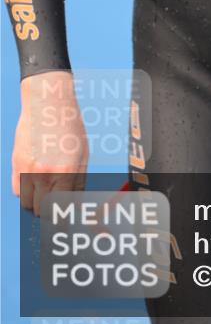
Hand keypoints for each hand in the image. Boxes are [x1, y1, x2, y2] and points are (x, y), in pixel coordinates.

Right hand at [12, 70, 88, 216]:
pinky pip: (17, 191)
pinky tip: (34, 181)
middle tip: (56, 204)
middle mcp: (46, 172)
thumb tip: (74, 205)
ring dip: (36, 203)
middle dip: (50, 211)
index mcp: (67, 171)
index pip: (62, 208)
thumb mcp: (82, 154)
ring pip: (28, 204)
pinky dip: (25, 192)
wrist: (48, 102)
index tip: (65, 221)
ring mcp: (28, 168)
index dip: (63, 218)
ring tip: (45, 191)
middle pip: (43, 211)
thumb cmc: (69, 127)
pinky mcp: (16, 163)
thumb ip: (77, 181)